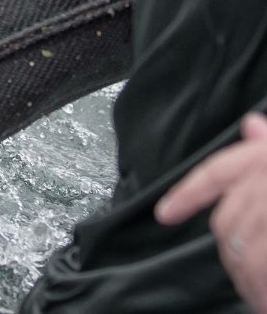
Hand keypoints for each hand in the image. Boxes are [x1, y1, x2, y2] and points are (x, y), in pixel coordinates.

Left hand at [155, 112, 266, 312]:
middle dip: (231, 251)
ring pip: (244, 250)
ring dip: (249, 278)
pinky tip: (265, 303)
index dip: (188, 192)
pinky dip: (262, 291)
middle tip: (244, 277)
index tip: (164, 214)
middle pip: (228, 220)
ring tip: (259, 297)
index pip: (219, 172)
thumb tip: (252, 126)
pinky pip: (264, 271)